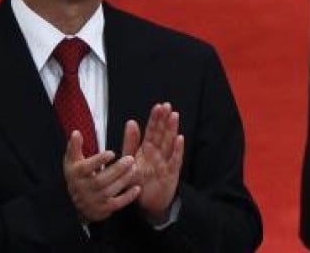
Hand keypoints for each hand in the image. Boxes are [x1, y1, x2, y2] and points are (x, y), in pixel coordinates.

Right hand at [63, 131, 139, 222]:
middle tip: (130, 159)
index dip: (98, 161)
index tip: (112, 153)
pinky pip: (116, 204)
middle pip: (99, 181)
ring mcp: (92, 201)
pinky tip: (137, 188)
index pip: (85, 168)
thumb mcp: (74, 160)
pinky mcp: (102, 210)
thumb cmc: (79, 175)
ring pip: (109, 191)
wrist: (78, 201)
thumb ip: (75, 146)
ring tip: (134, 169)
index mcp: (76, 174)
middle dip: (116, 170)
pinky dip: (127, 197)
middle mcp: (82, 189)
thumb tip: (76, 132)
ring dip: (123, 180)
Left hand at [121, 102, 184, 222]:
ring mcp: (165, 162)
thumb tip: (131, 121)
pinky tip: (179, 139)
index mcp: (147, 150)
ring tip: (174, 116)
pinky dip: (177, 150)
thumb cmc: (140, 182)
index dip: (155, 119)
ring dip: (172, 130)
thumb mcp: (130, 161)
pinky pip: (174, 160)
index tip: (158, 106)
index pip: (152, 131)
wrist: (147, 204)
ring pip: (169, 144)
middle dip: (164, 120)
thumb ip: (130, 142)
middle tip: (167, 106)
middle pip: (162, 134)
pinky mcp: (171, 174)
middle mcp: (158, 154)